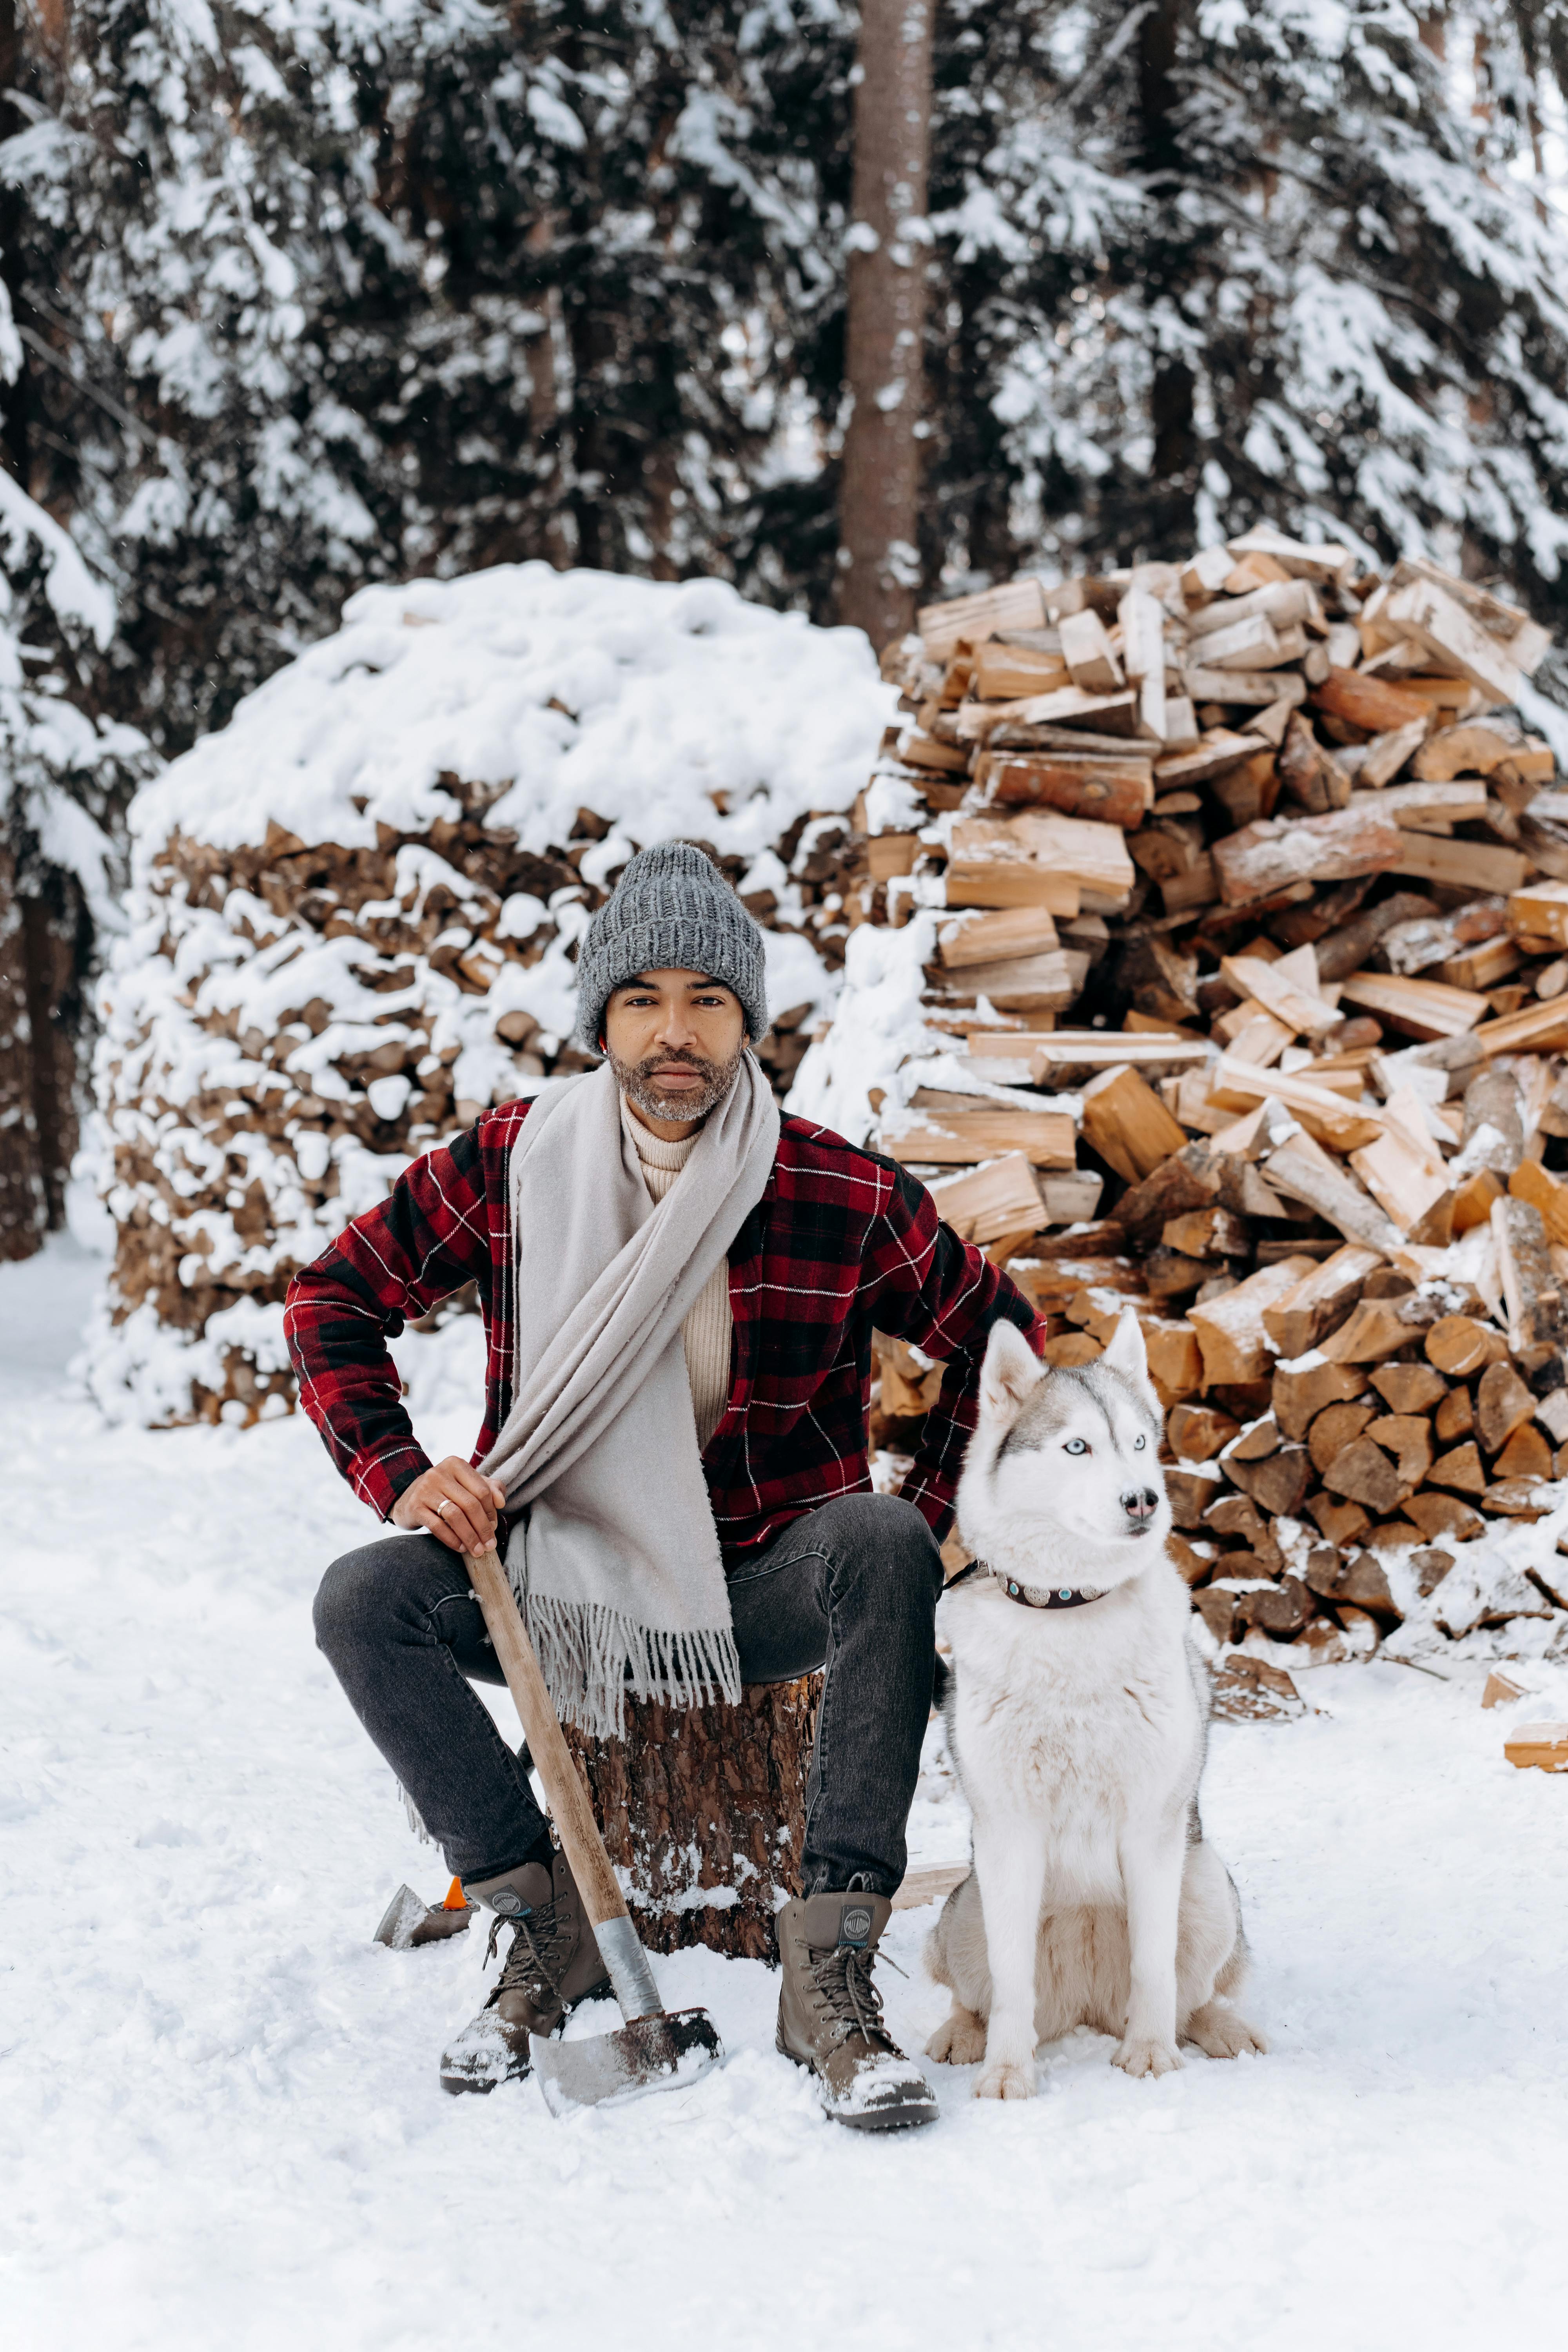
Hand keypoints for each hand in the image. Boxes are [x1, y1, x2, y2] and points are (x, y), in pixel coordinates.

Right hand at [392, 1458, 507, 1554]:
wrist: (407, 1497)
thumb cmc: (444, 1491)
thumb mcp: (466, 1484)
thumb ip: (489, 1488)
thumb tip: (501, 1502)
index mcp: (455, 1464)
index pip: (482, 1490)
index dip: (491, 1512)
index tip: (494, 1527)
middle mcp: (438, 1473)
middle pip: (470, 1504)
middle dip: (483, 1528)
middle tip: (489, 1545)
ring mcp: (425, 1489)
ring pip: (455, 1516)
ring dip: (469, 1536)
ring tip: (477, 1550)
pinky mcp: (414, 1507)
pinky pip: (437, 1526)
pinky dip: (452, 1539)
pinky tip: (460, 1548)